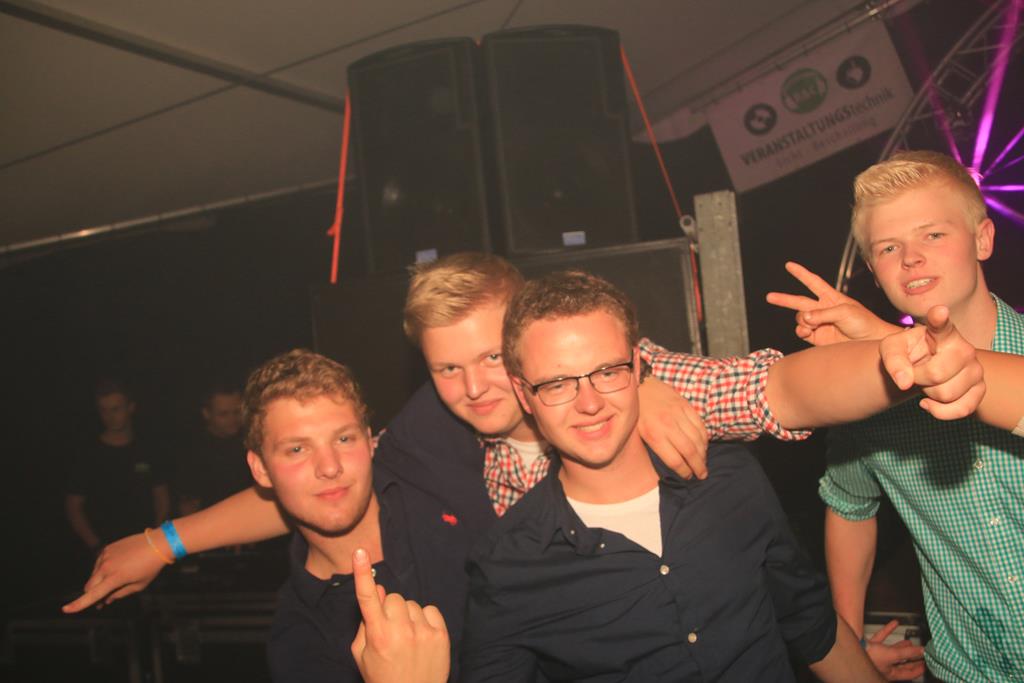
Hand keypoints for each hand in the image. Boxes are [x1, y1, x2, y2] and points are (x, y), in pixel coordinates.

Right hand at [62, 532, 164, 612]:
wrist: (158, 543)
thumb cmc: (151, 567)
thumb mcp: (138, 585)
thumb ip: (119, 594)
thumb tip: (105, 600)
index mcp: (114, 578)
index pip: (92, 595)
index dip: (78, 604)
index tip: (66, 609)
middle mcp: (106, 566)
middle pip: (89, 586)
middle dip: (93, 594)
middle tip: (104, 599)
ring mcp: (105, 556)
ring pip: (94, 574)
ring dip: (100, 581)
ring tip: (119, 578)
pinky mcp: (107, 548)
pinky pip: (100, 563)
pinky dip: (104, 569)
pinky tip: (120, 566)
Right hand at [351, 548, 449, 682]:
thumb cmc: (383, 677)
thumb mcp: (362, 655)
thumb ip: (365, 623)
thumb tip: (377, 590)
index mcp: (377, 635)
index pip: (367, 598)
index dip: (362, 573)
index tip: (360, 552)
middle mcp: (400, 630)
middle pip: (392, 597)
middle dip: (388, 609)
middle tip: (390, 630)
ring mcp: (422, 632)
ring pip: (410, 603)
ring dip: (407, 615)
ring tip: (406, 638)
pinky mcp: (440, 634)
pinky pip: (429, 610)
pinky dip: (424, 619)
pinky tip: (420, 637)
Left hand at [637, 377, 707, 478]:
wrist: (638, 385)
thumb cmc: (636, 414)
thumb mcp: (638, 433)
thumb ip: (654, 447)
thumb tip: (671, 464)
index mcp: (653, 435)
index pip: (675, 460)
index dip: (684, 472)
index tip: (687, 476)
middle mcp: (667, 425)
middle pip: (690, 452)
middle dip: (698, 467)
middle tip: (702, 475)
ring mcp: (678, 414)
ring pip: (698, 439)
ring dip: (703, 454)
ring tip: (704, 462)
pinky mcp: (686, 405)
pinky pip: (700, 425)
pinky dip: (704, 438)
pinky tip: (703, 445)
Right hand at [766, 261, 897, 345]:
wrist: (871, 342)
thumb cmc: (864, 323)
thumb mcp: (845, 312)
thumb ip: (822, 314)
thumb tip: (803, 318)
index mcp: (831, 298)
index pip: (813, 282)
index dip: (801, 274)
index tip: (789, 266)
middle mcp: (823, 309)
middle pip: (799, 301)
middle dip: (784, 299)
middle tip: (769, 297)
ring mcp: (819, 324)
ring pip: (800, 319)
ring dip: (802, 321)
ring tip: (811, 326)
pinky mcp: (818, 338)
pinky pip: (802, 333)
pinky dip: (801, 332)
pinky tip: (807, 332)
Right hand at [865, 619, 925, 680]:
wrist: (852, 646)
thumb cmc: (869, 656)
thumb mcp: (893, 655)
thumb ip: (909, 652)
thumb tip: (922, 651)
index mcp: (891, 673)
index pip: (910, 674)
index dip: (919, 668)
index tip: (928, 663)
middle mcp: (884, 666)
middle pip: (901, 663)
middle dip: (911, 657)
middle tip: (921, 654)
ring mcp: (877, 656)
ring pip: (892, 651)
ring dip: (901, 646)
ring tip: (909, 641)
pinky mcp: (870, 646)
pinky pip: (882, 638)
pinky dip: (888, 631)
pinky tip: (894, 623)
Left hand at [880, 306, 985, 419]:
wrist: (920, 368)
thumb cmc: (907, 354)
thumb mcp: (891, 349)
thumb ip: (892, 360)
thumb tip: (904, 382)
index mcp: (941, 332)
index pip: (941, 325)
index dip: (939, 319)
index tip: (938, 311)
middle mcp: (964, 348)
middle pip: (936, 374)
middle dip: (918, 379)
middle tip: (916, 373)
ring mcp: (975, 369)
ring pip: (946, 394)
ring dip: (928, 394)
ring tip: (926, 383)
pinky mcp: (980, 390)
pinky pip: (961, 410)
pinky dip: (940, 412)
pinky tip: (929, 402)